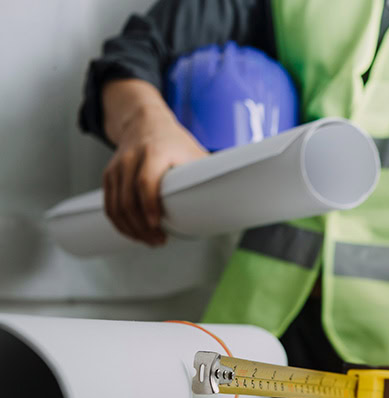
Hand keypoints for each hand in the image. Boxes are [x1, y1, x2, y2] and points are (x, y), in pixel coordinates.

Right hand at [102, 80, 207, 245]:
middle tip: (159, 241)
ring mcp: (117, 167)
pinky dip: (119, 222)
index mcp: (154, 152)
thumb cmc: (174, 141)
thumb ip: (209, 173)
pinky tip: (134, 233)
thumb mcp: (194, 152)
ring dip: (131, 228)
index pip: (146, 181)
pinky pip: (108, 204)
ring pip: (115, 205)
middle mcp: (132, 158)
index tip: (158, 224)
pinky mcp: (109, 175)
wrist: (144, 121)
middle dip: (142, 226)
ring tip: (150, 240)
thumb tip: (237, 198)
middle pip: (128, 199)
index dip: (149, 205)